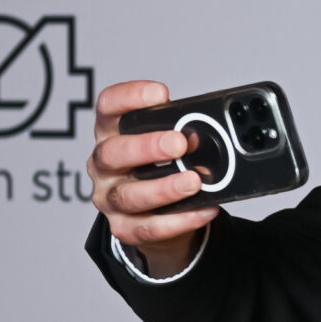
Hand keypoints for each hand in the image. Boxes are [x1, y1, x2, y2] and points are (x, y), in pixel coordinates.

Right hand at [88, 81, 220, 275]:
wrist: (158, 214)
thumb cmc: (162, 168)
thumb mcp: (167, 143)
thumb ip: (182, 132)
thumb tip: (217, 128)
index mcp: (110, 134)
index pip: (107, 107)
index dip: (128, 97)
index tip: (160, 94)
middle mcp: (103, 165)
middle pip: (112, 153)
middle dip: (146, 147)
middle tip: (179, 143)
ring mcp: (109, 198)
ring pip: (129, 195)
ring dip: (164, 188)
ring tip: (194, 181)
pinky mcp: (123, 228)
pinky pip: (149, 227)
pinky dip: (179, 220)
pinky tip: (203, 210)